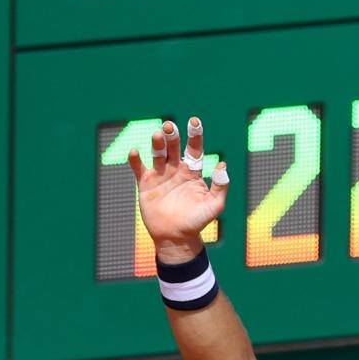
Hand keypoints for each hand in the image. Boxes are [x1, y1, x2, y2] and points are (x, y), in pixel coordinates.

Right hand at [128, 118, 227, 263]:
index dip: (195, 135)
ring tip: (157, 134)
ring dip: (157, 144)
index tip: (194, 121)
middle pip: (174, 148)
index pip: (194, 149)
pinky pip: (139, 169)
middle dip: (172, 136)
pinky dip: (136, 160)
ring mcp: (160, 176)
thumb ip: (220, 186)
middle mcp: (176, 170)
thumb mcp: (214, 205)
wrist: (175, 238)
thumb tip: (223, 164)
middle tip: (169, 126)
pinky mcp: (146, 185)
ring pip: (158, 154)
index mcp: (193, 172)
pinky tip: (135, 152)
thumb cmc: (197, 222)